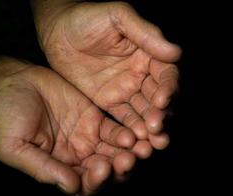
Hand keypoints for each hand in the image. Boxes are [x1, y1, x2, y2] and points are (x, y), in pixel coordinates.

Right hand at [0, 58, 166, 195]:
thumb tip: (70, 186)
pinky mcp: (96, 119)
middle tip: (129, 160)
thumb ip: (41, 168)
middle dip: (119, 168)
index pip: (84, 185)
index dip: (95, 182)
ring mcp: (89, 138)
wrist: (16, 82)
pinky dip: (125, 134)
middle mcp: (77, 157)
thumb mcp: (15, 146)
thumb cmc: (7, 115)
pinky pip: (115, 130)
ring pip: (115, 152)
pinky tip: (133, 133)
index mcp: (59, 169)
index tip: (102, 169)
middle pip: (106, 171)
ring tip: (142, 149)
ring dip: (130, 153)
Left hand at [35, 1, 180, 139]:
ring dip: (150, 126)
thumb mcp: (118, 17)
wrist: (57, 31)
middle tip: (157, 127)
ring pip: (144, 111)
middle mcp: (141, 74)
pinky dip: (131, 128)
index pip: (166, 74)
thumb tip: (175, 52)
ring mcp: (126, 89)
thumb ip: (146, 34)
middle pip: (158, 97)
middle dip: (161, 114)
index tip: (162, 99)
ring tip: (152, 141)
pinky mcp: (110, 101)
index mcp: (148, 54)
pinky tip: (135, 139)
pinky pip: (124, 117)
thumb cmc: (87, 18)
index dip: (168, 88)